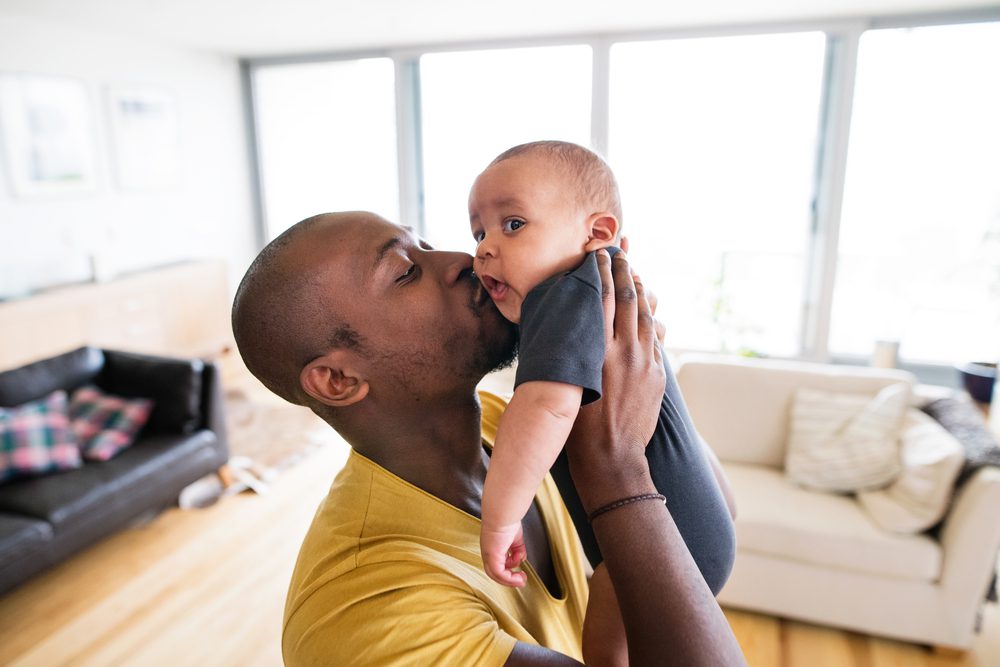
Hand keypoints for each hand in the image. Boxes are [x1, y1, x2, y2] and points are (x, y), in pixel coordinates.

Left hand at [480, 520, 527, 586]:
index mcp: (491, 546)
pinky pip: (500, 573)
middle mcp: (487, 552)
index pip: (496, 563)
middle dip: (509, 578)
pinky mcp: (492, 557)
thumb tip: (521, 558)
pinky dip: (510, 578)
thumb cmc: (507, 519)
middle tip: (521, 579)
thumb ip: (518, 549)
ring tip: (522, 580)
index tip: (519, 570)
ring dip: (510, 580)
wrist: (503, 513)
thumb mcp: (516, 538)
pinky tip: (520, 576)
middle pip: (494, 572)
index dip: (508, 569)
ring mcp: (488, 555)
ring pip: (496, 575)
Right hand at [565, 250, 664, 512]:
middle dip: (624, 270)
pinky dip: (648, 317)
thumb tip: (569, 324)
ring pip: (644, 314)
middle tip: (620, 249)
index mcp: (597, 351)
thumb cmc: (576, 425)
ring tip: (633, 270)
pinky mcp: (657, 373)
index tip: (600, 251)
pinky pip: (653, 336)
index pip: (601, 298)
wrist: (611, 458)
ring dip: (639, 289)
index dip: (602, 271)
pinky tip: (644, 307)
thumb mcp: (566, 381)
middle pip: (627, 299)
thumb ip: (571, 350)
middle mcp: (625, 351)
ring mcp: (645, 361)